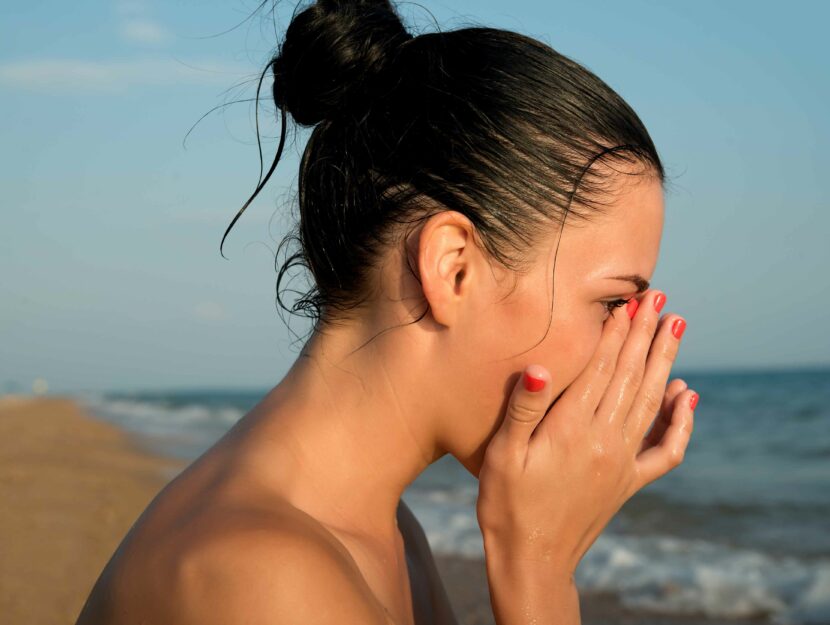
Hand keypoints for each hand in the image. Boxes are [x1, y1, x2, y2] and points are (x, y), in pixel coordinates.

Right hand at [476, 289, 695, 576]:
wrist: (532, 559)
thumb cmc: (507, 505)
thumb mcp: (503, 456)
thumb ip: (523, 410)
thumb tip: (538, 367)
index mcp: (572, 430)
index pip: (602, 369)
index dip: (617, 332)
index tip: (630, 301)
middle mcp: (605, 441)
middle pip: (631, 377)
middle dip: (646, 335)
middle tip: (660, 299)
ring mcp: (622, 462)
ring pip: (650, 401)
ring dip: (664, 361)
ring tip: (676, 327)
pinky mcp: (629, 481)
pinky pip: (666, 449)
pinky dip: (681, 421)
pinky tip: (688, 396)